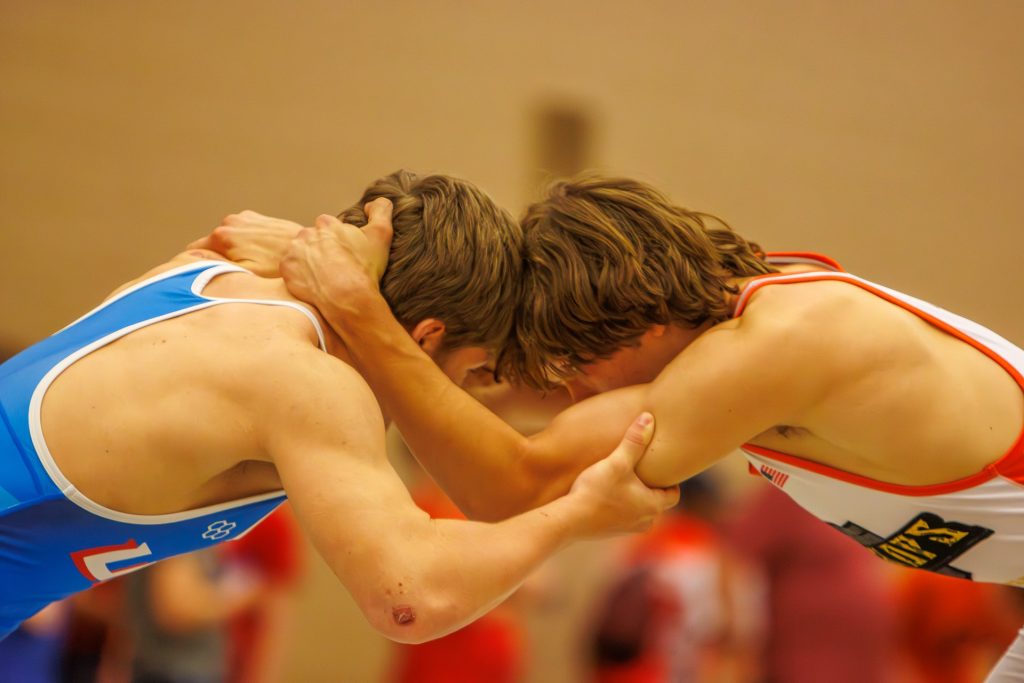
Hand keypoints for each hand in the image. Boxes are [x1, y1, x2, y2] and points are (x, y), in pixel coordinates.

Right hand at [188, 210, 303, 276]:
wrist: (310, 251)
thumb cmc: (279, 269)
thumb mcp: (245, 274)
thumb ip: (216, 266)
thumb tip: (191, 260)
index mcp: (223, 236)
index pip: (193, 250)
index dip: (196, 265)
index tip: (206, 278)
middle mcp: (231, 222)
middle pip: (213, 245)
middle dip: (220, 259)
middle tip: (237, 276)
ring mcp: (246, 218)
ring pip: (229, 241)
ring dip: (235, 252)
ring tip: (254, 267)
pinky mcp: (259, 219)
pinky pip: (244, 235)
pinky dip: (248, 246)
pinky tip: (263, 258)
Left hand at [280, 198, 392, 309]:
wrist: (348, 298)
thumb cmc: (364, 267)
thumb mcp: (381, 234)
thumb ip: (381, 210)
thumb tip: (372, 203)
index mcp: (326, 224)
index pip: (329, 228)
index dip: (339, 241)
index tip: (346, 254)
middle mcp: (306, 234)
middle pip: (314, 241)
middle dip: (323, 251)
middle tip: (336, 268)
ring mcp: (293, 252)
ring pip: (301, 255)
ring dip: (310, 263)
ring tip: (325, 277)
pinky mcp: (286, 271)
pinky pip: (291, 271)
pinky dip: (301, 277)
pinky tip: (315, 285)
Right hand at [567, 413, 679, 537]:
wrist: (569, 519)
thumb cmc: (596, 491)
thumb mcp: (617, 462)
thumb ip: (634, 441)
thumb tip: (648, 418)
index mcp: (652, 506)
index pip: (673, 495)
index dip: (671, 482)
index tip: (664, 469)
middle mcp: (644, 521)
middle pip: (656, 503)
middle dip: (651, 488)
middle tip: (644, 472)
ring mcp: (627, 529)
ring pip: (639, 510)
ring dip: (635, 497)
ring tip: (625, 481)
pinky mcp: (610, 532)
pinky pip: (623, 517)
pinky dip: (620, 506)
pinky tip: (606, 494)